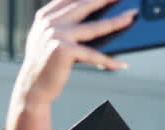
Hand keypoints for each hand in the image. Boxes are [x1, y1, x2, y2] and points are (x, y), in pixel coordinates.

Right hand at [5, 0, 135, 129]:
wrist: (32, 87)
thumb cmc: (45, 64)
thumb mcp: (47, 38)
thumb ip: (60, 23)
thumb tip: (91, 16)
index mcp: (45, 16)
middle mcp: (50, 22)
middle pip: (84, 5)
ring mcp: (56, 35)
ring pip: (94, 27)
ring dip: (116, 21)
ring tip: (131, 17)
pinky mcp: (64, 51)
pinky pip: (93, 55)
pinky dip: (109, 61)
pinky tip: (121, 64)